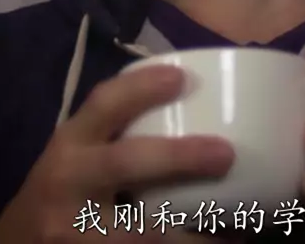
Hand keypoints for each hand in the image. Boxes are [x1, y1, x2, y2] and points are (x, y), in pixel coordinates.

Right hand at [0, 65, 233, 242]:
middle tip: (226, 154)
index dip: (139, 89)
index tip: (181, 78)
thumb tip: (198, 106)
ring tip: (240, 232)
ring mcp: (77, 230)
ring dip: (194, 236)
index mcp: (71, 144)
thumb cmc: (64, 192)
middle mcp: (70, 183)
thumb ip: (119, 133)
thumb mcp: (78, 154)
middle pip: (125, 164)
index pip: (102, 106)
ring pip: (142, 233)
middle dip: (177, 157)